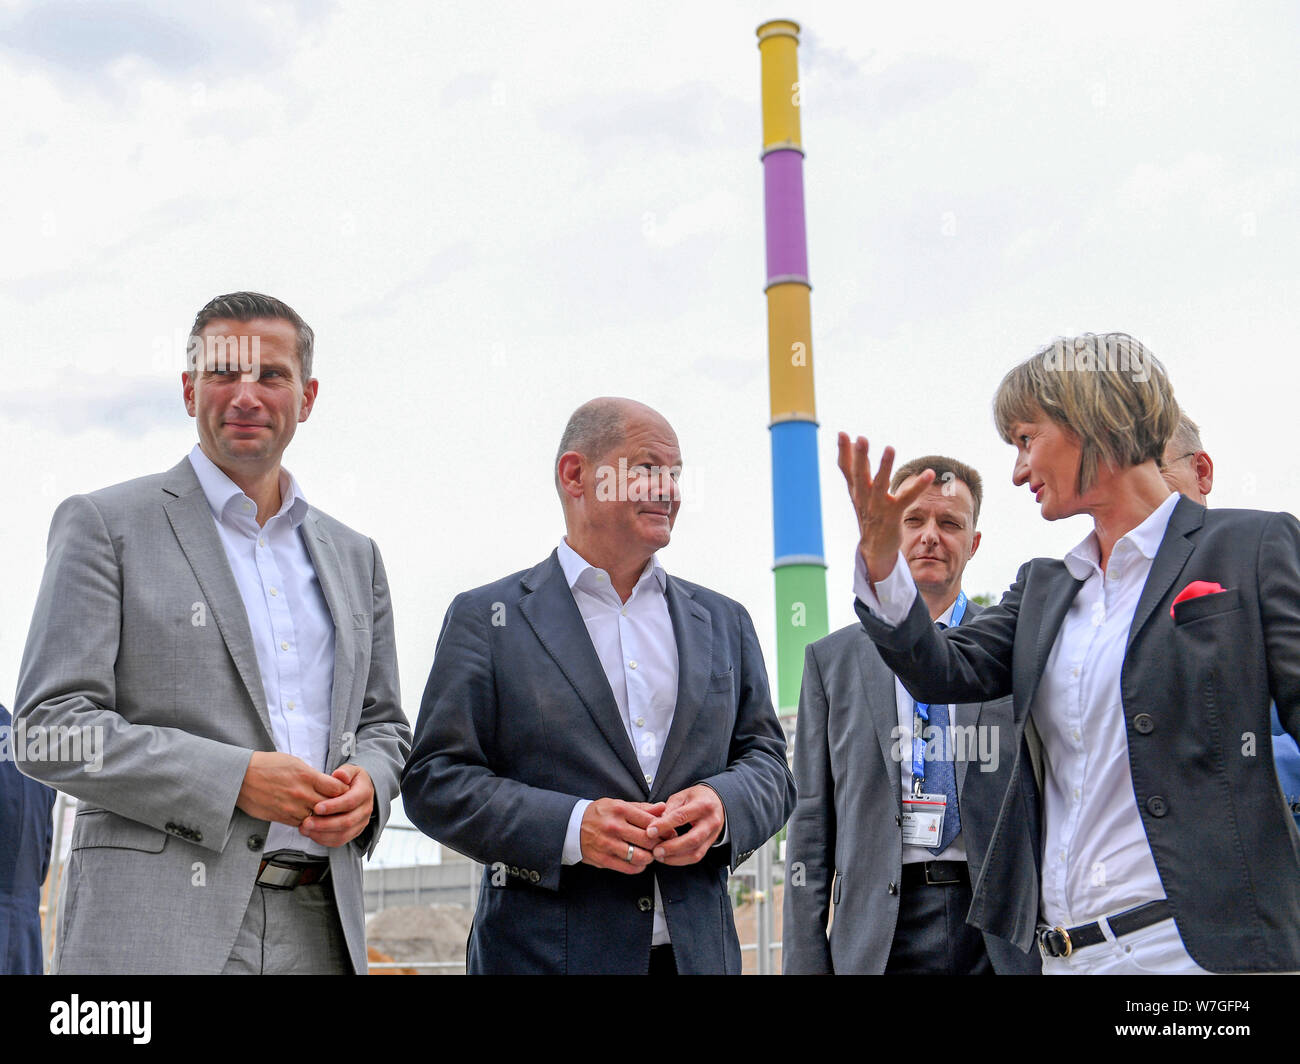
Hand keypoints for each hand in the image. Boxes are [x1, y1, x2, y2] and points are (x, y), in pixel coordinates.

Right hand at [236, 751, 347, 826]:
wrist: (241, 777)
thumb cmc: (267, 765)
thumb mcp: (294, 762)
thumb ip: (312, 774)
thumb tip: (326, 782)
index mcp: (307, 776)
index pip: (337, 789)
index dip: (343, 791)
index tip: (343, 791)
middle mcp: (301, 794)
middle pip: (330, 806)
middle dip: (336, 807)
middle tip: (339, 806)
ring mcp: (291, 808)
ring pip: (317, 818)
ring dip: (321, 817)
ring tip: (323, 813)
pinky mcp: (282, 818)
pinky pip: (301, 824)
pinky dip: (306, 822)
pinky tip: (307, 817)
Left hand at [300, 764, 375, 847]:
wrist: (360, 790)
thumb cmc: (351, 780)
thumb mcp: (350, 770)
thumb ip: (345, 772)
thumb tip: (339, 775)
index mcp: (364, 793)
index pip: (350, 802)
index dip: (334, 806)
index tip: (317, 807)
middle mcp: (365, 810)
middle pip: (347, 821)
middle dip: (325, 824)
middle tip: (306, 822)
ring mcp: (361, 823)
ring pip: (343, 834)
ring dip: (322, 834)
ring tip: (305, 829)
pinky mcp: (355, 832)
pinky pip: (340, 841)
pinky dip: (325, 840)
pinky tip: (311, 834)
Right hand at [580, 798, 669, 873]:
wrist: (572, 825)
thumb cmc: (598, 814)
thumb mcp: (618, 804)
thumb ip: (642, 808)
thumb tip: (662, 807)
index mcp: (620, 809)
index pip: (650, 821)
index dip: (663, 829)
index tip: (668, 832)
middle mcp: (614, 826)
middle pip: (647, 839)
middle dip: (659, 844)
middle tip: (662, 845)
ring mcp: (608, 844)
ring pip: (640, 856)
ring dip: (650, 858)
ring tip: (650, 854)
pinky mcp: (603, 859)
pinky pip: (628, 868)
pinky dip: (638, 867)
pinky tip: (639, 862)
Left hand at [645, 784, 724, 865]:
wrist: (717, 802)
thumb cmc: (697, 798)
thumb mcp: (682, 796)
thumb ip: (669, 808)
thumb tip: (655, 822)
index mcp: (702, 805)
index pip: (682, 816)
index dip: (664, 825)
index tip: (650, 831)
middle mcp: (710, 822)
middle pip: (692, 839)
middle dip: (671, 847)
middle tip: (655, 850)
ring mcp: (712, 835)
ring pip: (695, 852)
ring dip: (675, 857)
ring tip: (659, 856)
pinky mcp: (710, 844)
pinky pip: (696, 856)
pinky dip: (680, 860)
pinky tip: (668, 858)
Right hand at [837, 432, 934, 584]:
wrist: (875, 548)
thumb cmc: (869, 514)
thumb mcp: (859, 491)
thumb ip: (857, 468)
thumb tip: (853, 441)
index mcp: (856, 490)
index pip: (846, 469)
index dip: (843, 451)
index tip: (842, 433)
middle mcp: (863, 497)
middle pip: (860, 475)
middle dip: (859, 457)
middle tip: (861, 439)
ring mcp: (878, 507)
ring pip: (879, 484)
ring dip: (884, 466)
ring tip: (890, 448)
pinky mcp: (893, 515)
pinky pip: (907, 498)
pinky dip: (918, 486)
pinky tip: (929, 474)